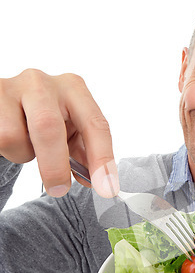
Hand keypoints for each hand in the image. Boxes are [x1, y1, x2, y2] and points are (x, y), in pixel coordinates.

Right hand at [0, 69, 118, 197]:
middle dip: (55, 165)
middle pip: (49, 127)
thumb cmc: (45, 119)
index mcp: (73, 88)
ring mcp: (11, 88)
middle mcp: (43, 83)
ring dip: (23, 154)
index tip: (106, 188)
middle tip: (59, 189)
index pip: (95, 124)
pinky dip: (7, 149)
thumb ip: (83, 154)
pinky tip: (10, 137)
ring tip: (26, 145)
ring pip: (14, 136)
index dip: (102, 158)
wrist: (8, 105)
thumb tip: (93, 180)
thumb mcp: (70, 132)